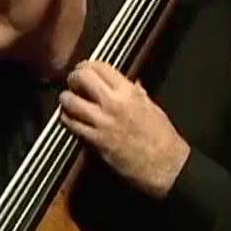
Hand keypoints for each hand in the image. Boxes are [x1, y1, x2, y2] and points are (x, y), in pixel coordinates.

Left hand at [60, 62, 191, 199]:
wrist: (165, 165)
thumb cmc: (163, 139)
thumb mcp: (152, 107)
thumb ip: (136, 93)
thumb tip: (130, 84)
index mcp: (129, 92)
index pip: (100, 67)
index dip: (88, 65)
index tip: (85, 69)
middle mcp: (113, 103)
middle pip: (81, 78)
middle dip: (74, 78)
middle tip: (73, 83)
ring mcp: (101, 122)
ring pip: (70, 101)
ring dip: (66, 99)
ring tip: (68, 100)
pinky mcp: (94, 141)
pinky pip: (71, 125)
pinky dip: (66, 119)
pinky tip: (70, 119)